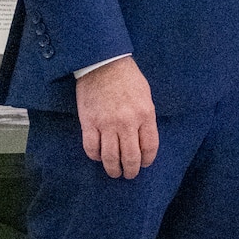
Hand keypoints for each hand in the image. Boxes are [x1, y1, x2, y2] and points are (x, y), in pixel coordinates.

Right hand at [76, 55, 157, 177]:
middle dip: (131, 170)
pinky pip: (91, 148)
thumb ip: (145, 118)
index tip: (144, 164)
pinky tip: (99, 157)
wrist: (103, 64)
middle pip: (130, 157)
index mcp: (145, 115)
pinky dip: (95, 157)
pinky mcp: (89, 123)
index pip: (149, 147)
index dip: (147, 160)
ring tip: (114, 172)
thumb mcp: (146, 96)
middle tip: (129, 174)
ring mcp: (106, 124)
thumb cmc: (128, 78)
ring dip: (113, 169)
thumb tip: (143, 139)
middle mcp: (127, 122)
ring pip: (110, 157)